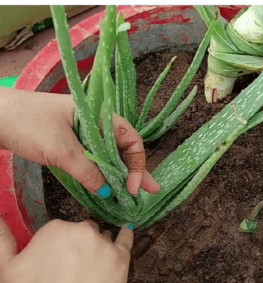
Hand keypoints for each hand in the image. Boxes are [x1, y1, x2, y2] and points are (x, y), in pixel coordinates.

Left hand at [0, 87, 159, 195]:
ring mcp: (83, 134)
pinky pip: (92, 159)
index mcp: (99, 116)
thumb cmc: (30, 123)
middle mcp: (95, 124)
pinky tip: (108, 184)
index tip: (133, 185)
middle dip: (136, 169)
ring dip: (119, 173)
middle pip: (122, 148)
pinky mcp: (71, 144)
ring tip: (132, 192)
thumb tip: (106, 191)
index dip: (137, 162)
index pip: (129, 138)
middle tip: (150, 190)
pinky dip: (101, 173)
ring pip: (108, 155)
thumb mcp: (61, 149)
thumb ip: (87, 170)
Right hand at [0, 217, 132, 282]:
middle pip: (83, 231)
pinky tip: (126, 230)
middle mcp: (83, 230)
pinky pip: (126, 240)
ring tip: (89, 266)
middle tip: (70, 267)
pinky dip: (126, 235)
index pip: (62, 229)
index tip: (55, 259)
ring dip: (96, 247)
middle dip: (78, 244)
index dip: (58, 245)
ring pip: (101, 238)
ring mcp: (104, 244)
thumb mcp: (7, 268)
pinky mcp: (121, 258)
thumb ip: (2, 239)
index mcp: (57, 229)